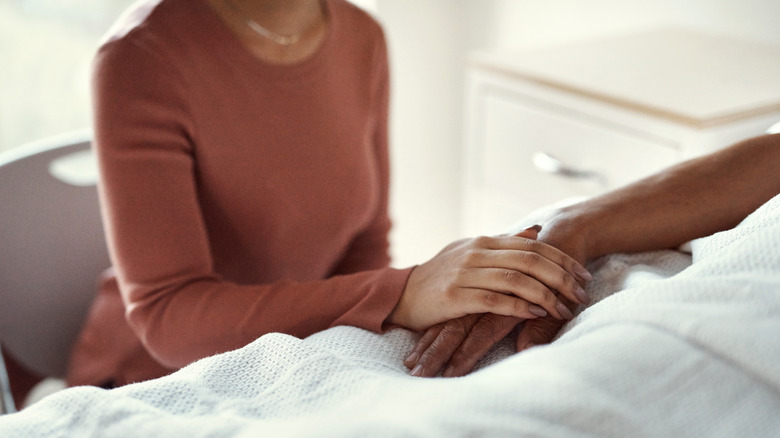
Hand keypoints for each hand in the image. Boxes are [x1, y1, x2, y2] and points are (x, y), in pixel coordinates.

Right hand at [404, 224, 590, 376]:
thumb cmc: (442, 276)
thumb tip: (537, 230)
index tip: (584, 275)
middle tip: (581, 295)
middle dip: (562, 278)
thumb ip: (505, 243)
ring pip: (516, 280)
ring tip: (563, 310)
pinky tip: (535, 314)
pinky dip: (518, 308)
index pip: (533, 245)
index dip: (563, 260)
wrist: (402, 295)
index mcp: (484, 241)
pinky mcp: (454, 297)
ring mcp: (464, 273)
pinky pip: (493, 300)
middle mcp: (476, 252)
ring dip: (546, 296)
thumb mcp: (472, 253)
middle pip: (530, 260)